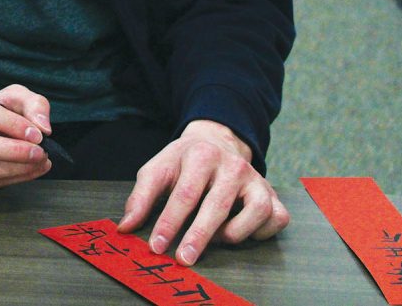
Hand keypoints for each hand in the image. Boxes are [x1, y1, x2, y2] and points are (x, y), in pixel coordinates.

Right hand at [0, 85, 52, 196]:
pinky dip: (13, 180)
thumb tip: (43, 127)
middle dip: (15, 152)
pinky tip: (29, 171)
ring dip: (18, 168)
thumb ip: (33, 104)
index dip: (13, 125)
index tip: (37, 134)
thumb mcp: (12, 98)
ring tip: (40, 162)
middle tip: (41, 152)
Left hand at [117, 119, 289, 265]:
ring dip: (235, 233)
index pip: (184, 194)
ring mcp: (256, 179)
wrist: (216, 141)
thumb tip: (125, 227)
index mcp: (200, 155)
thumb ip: (140, 197)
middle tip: (184, 259)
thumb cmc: (183, 162)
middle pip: (217, 205)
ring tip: (216, 238)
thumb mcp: (158, 169)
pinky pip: (276, 218)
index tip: (156, 246)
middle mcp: (232, 165)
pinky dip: (261, 232)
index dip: (169, 223)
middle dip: (198, 236)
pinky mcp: (272, 193)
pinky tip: (242, 231)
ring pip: (256, 212)